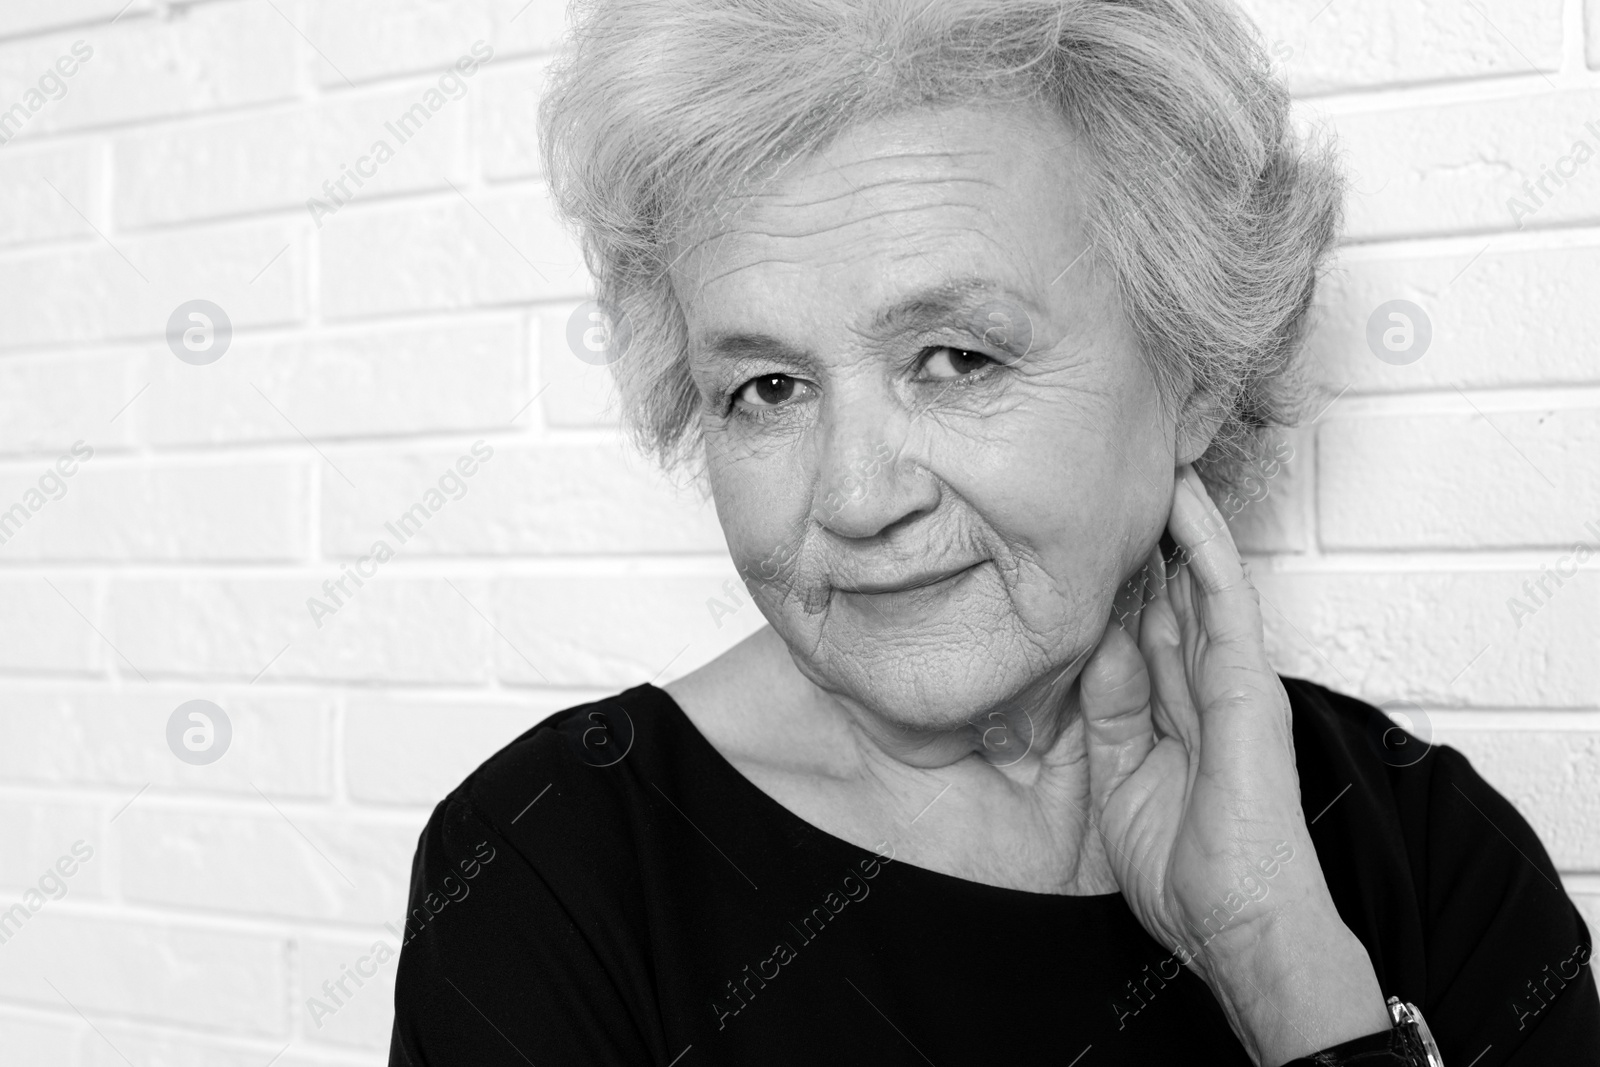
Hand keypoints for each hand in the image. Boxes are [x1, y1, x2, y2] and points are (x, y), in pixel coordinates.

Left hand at [1078, 464, 1389, 1065]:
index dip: (1118, 582)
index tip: (1085, 535)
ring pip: (1200, 581)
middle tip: (1114, 475)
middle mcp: (1207, 689)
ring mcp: (1232, 681)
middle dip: (1145, 541)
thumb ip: (1109, 711)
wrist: (1237, 924)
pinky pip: (1224, 598)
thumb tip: (1092, 648)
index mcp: (1178, 715)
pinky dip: (1206, 545)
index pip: (1144, 630)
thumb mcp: (1120, 779)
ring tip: (1151, 459)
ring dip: (1176, 522)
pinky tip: (1184, 499)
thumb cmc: (1186, 873)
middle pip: (1172, 596)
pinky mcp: (1248, 682)